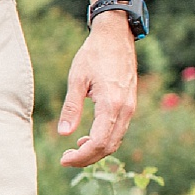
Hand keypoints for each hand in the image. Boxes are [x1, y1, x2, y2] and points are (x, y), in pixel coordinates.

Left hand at [57, 15, 137, 167]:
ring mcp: (130, 106)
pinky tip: (87, 138)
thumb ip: (71, 107)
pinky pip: (119, 130)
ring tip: (74, 149)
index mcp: (112, 104)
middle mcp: (125, 108)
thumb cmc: (93, 54)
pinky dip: (104, 140)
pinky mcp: (130, 103)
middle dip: (87, 158)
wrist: (116, 36)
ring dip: (96, 151)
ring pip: (116, 140)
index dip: (81, 156)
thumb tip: (63, 133)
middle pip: (109, 146)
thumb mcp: (76, 80)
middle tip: (66, 158)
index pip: (99, 142)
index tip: (63, 159)